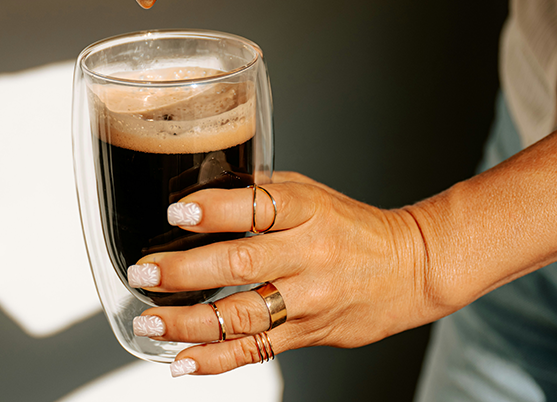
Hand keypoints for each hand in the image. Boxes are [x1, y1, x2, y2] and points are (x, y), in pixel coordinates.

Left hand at [130, 172, 450, 375]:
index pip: (260, 208)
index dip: (216, 210)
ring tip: (150, 321)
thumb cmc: (353, 227)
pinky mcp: (306, 334)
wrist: (412, 269)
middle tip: (144, 273)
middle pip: (242, 265)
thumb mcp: (313, 194)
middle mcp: (308, 256)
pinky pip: (255, 351)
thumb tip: (201, 193)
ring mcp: (307, 300)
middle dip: (185, 271)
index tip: (178, 212)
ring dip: (188, 322)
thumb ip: (262, 194)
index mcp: (309, 212)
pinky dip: (215, 360)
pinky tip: (182, 361)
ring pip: (242, 316)